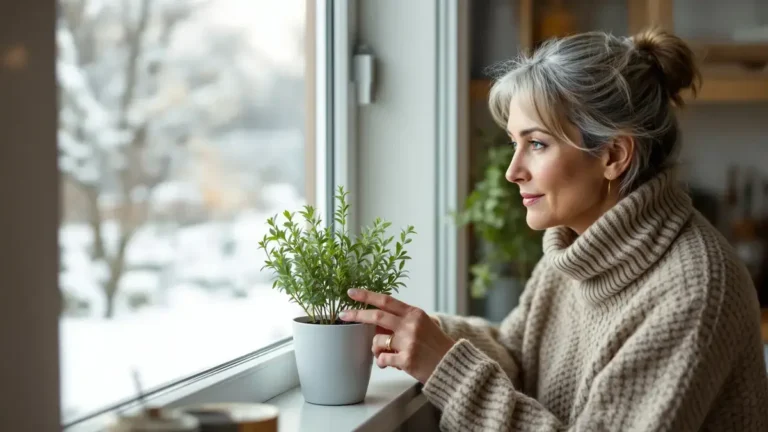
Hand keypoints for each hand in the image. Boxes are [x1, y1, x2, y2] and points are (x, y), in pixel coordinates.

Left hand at [339, 288, 454, 383]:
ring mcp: (408, 342)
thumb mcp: (422, 325)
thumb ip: (401, 321)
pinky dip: (382, 362)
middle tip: (343, 315)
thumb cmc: (435, 345)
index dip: (367, 295)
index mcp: (414, 313)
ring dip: (375, 349)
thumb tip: (374, 324)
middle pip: (376, 316)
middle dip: (356, 315)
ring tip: (384, 355)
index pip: (386, 300)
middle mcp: (410, 325)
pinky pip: (382, 359)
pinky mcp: (406, 359)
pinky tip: (389, 364)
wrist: (452, 365)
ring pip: (377, 341)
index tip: (351, 292)